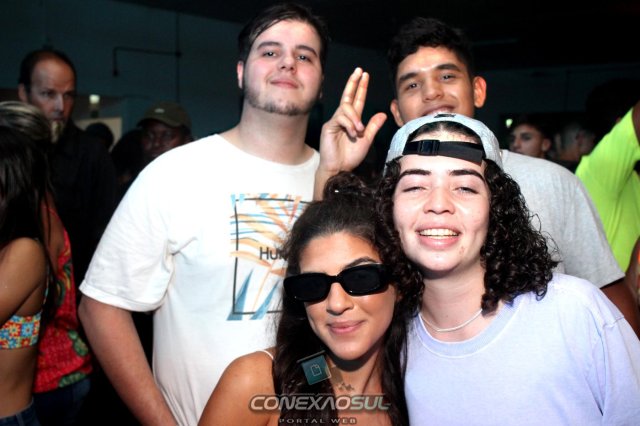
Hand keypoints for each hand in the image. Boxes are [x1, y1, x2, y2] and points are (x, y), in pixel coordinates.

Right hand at [315, 68, 386, 197]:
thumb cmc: (350, 157)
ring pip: (346, 108)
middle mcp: (343, 118)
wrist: (339, 169)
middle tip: (360, 71)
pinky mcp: (329, 127)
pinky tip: (353, 133)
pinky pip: (340, 118)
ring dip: (355, 118)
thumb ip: (373, 127)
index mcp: (352, 120)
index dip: (361, 87)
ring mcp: (335, 122)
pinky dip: (349, 124)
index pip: (357, 100)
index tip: (365, 75)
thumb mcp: (366, 140)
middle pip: (348, 96)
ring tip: (359, 130)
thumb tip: (383, 114)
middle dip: (353, 83)